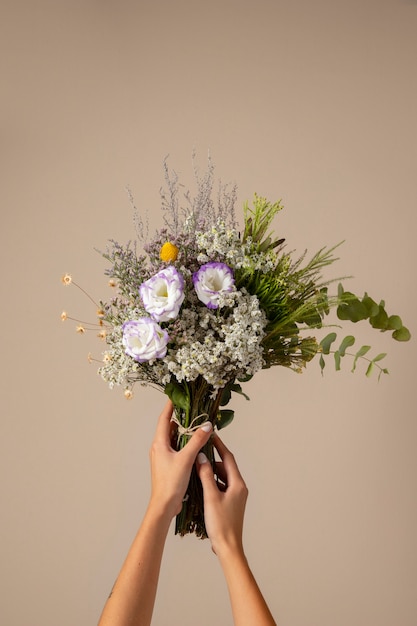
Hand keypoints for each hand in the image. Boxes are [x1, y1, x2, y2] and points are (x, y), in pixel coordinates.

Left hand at [148, 400, 212, 518]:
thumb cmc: (171, 483)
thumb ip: (197, 440)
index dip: (170, 407)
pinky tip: (195, 444)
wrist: (164, 505)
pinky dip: (185, 443)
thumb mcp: (186, 458)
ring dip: (184, 432)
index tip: (175, 396)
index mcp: (159, 443)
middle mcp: (159, 448)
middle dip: (180, 418)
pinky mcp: (168, 465)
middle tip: (192, 409)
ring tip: (196, 424)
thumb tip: (207, 425)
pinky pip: (176, 448)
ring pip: (173, 439)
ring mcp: (163, 457)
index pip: (164, 419)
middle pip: (169, 427)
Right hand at [196, 433, 247, 557]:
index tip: (211, 435)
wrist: (228, 547)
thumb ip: (206, 476)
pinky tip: (201, 484)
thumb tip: (202, 457)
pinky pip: (221, 487)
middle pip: (226, 467)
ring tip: (197, 465)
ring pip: (222, 477)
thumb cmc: (221, 523)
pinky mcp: (230, 504)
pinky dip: (212, 482)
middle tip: (200, 450)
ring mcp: (235, 496)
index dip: (219, 446)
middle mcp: (239, 488)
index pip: (228, 458)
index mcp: (238, 484)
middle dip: (213, 458)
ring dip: (211, 471)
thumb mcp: (211, 497)